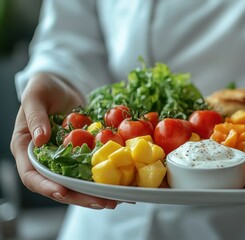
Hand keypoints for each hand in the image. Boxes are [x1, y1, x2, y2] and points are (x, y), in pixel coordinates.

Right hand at [10, 73, 117, 208]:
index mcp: (27, 149)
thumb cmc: (44, 88)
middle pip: (58, 186)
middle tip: (101, 202)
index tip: (63, 192)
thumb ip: (35, 116)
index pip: (31, 175)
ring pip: (77, 183)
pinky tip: (121, 184)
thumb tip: (40, 139)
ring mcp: (64, 159)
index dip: (46, 186)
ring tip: (115, 200)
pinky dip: (105, 179)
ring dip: (95, 194)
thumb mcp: (36, 96)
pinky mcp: (80, 156)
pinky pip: (91, 170)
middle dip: (79, 197)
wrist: (63, 85)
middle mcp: (45, 160)